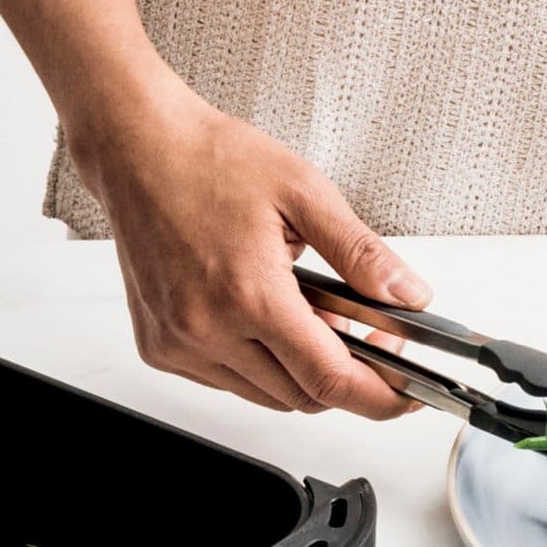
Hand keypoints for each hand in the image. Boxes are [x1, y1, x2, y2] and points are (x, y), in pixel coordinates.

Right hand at [72, 83, 429, 418]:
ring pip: (263, 396)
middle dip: (343, 377)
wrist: (137, 149)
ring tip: (304, 314)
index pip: (329, 379)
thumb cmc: (209, 160)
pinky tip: (259, 317)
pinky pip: (224, 381)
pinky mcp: (158, 346)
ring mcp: (177, 342)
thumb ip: (362, 253)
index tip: (404, 396)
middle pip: (300, 397)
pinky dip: (255, 365)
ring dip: (297, 372)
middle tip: (363, 334)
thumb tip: (409, 296)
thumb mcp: (304, 193)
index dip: (378, 397)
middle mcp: (205, 328)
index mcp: (248, 293)